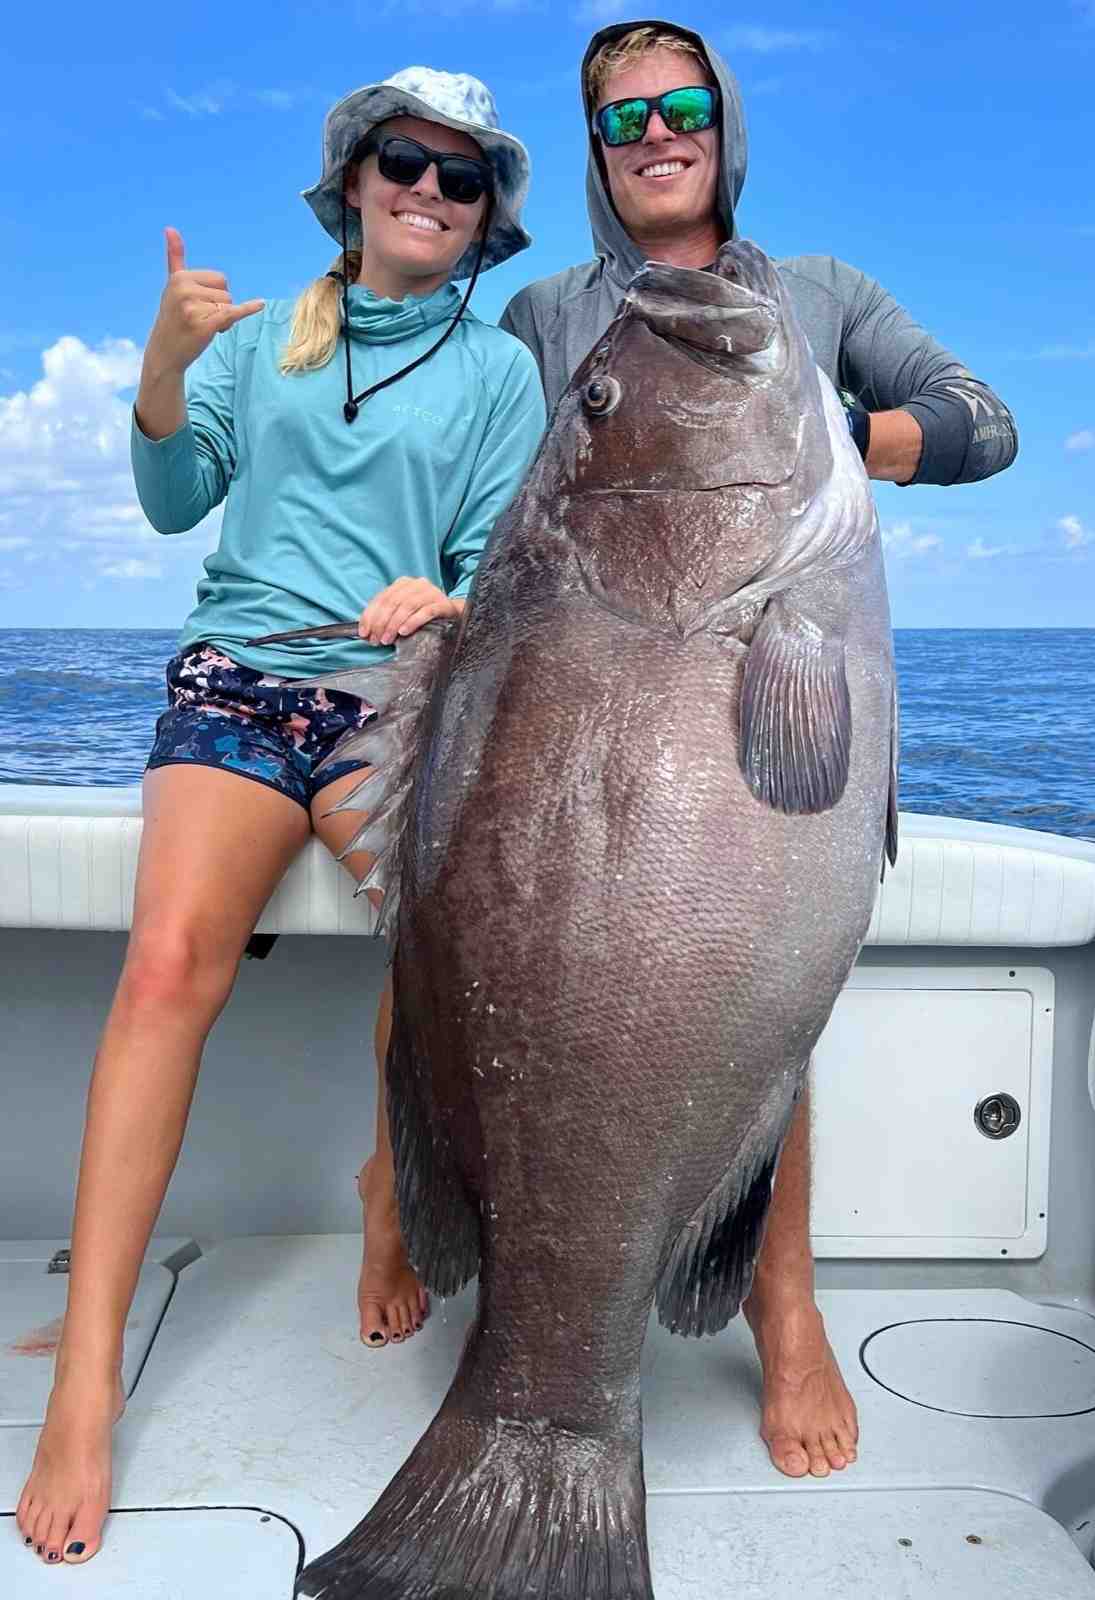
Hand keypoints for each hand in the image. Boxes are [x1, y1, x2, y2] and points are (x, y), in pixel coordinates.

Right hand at [145, 227, 264, 375]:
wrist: (165, 352)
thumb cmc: (173, 317)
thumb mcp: (173, 285)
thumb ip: (175, 257)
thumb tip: (171, 228)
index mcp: (179, 277)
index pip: (219, 279)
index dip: (215, 294)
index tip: (198, 306)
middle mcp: (184, 289)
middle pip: (226, 291)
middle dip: (221, 306)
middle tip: (201, 318)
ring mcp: (193, 307)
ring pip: (229, 305)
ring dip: (224, 319)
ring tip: (203, 326)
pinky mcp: (204, 324)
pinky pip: (233, 312)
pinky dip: (248, 309)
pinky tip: (260, 304)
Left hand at [357, 579, 463, 645]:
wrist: (453, 614)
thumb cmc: (424, 614)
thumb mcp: (403, 612)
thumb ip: (386, 616)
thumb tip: (366, 632)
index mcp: (403, 583)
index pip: (381, 598)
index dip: (370, 616)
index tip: (364, 633)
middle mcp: (416, 584)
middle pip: (393, 602)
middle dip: (381, 623)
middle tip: (376, 640)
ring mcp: (430, 592)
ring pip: (407, 606)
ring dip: (394, 624)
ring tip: (387, 639)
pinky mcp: (442, 603)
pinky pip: (425, 612)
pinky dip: (412, 622)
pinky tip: (404, 632)